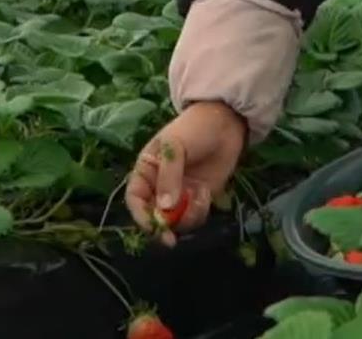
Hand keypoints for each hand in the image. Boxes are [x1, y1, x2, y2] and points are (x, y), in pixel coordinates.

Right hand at [126, 101, 246, 245]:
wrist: (226, 122)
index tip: (153, 227)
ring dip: (186, 217)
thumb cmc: (194, 128)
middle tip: (171, 240)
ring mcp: (180, 193)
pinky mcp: (198, 198)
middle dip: (161, 228)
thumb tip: (165, 208)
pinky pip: (194, 217)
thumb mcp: (176, 146)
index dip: (140, 215)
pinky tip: (206, 193)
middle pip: (153, 215)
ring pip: (175, 220)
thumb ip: (169, 176)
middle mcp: (159, 185)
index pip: (135, 198)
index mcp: (146, 170)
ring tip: (199, 197)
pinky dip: (200, 211)